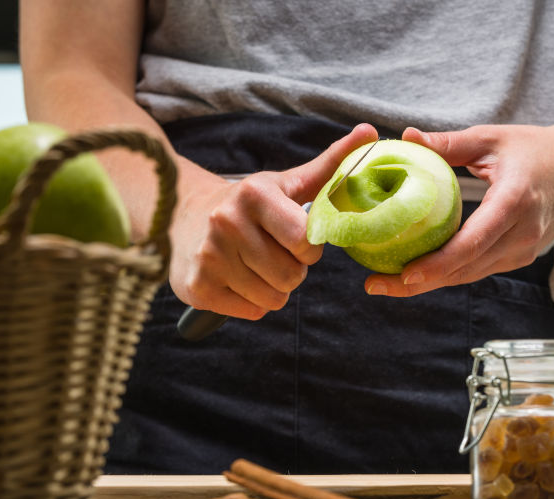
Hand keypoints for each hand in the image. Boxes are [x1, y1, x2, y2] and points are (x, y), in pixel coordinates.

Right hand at [170, 123, 378, 318]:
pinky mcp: (197, 287)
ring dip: (273, 289)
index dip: (309, 247)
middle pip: (291, 276)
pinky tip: (237, 279)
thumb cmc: (249, 205)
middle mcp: (226, 222)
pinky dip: (252, 302)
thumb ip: (330, 165)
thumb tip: (370, 132)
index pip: (305, 241)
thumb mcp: (286, 183)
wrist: (184, 219)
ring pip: (274, 299)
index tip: (295, 239)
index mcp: (254, 195)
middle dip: (292, 271)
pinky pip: (253, 312)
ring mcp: (209, 256)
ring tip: (255, 267)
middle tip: (273, 254)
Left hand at [364, 122, 553, 296]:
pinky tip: (413, 274)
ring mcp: (524, 250)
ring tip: (384, 285)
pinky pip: (477, 270)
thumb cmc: (536, 148)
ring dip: (427, 284)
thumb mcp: (492, 138)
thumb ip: (449, 143)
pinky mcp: (520, 257)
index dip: (438, 263)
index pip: (473, 242)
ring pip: (468, 275)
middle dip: (418, 283)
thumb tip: (405, 136)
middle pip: (465, 268)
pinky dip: (446, 274)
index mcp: (516, 200)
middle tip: (375, 285)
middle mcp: (523, 233)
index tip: (403, 273)